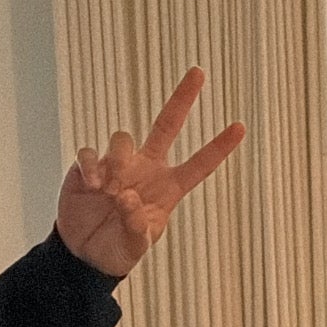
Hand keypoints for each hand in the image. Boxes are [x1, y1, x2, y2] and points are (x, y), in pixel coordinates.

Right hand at [56, 67, 244, 279]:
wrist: (86, 254)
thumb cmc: (119, 248)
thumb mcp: (136, 247)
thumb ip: (138, 228)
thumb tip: (128, 199)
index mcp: (167, 188)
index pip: (199, 165)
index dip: (218, 147)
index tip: (240, 127)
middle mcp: (145, 168)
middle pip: (166, 125)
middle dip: (182, 99)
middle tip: (199, 72)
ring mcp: (117, 165)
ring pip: (124, 139)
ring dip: (120, 160)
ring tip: (110, 192)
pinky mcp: (88, 167)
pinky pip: (91, 153)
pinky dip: (92, 166)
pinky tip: (92, 186)